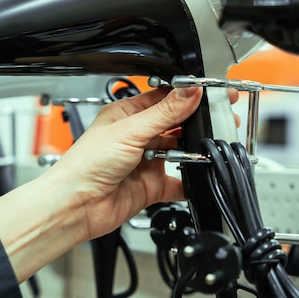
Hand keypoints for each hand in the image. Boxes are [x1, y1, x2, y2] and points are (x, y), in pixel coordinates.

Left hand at [0, 85, 238, 282]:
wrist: (76, 205)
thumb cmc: (86, 164)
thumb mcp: (130, 131)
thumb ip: (164, 113)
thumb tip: (190, 91)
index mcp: (127, 115)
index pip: (164, 99)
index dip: (188, 95)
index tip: (213, 93)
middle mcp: (136, 137)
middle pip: (175, 125)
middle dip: (196, 123)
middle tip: (222, 120)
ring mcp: (145, 162)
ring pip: (180, 153)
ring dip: (194, 151)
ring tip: (212, 146)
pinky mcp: (150, 186)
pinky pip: (178, 183)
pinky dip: (190, 182)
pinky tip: (200, 177)